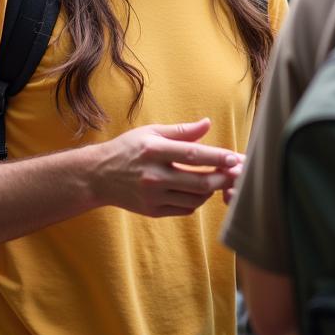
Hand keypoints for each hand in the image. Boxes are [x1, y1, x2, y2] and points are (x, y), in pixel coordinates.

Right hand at [93, 117, 242, 216]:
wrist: (98, 175)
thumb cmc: (128, 149)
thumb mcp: (151, 132)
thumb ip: (181, 131)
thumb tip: (208, 124)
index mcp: (154, 150)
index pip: (193, 155)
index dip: (217, 157)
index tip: (235, 158)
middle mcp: (153, 175)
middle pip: (198, 182)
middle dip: (222, 178)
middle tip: (236, 173)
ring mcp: (152, 196)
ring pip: (195, 199)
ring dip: (212, 190)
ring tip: (218, 179)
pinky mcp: (152, 211)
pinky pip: (185, 209)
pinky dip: (198, 201)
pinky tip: (199, 190)